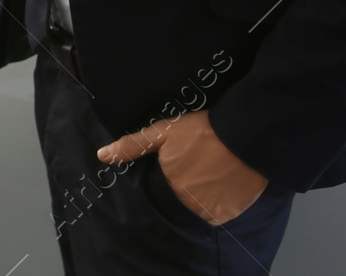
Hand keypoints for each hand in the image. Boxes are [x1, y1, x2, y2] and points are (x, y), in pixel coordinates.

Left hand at [97, 111, 266, 225]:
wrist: (244, 136)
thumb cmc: (201, 131)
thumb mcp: (163, 133)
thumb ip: (132, 146)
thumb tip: (101, 156)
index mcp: (169, 185)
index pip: (163, 189)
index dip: (173, 175)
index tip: (183, 164)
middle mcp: (187, 203)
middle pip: (182, 199)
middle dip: (188, 186)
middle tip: (200, 165)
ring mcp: (209, 211)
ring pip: (200, 207)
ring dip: (204, 195)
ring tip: (213, 173)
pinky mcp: (230, 214)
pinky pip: (219, 213)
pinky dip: (220, 202)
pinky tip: (225, 183)